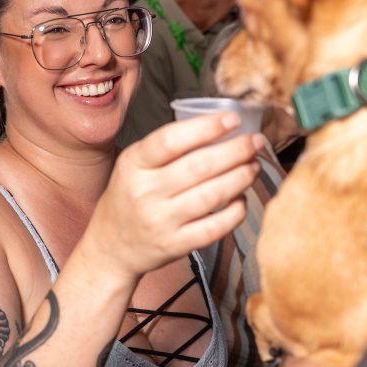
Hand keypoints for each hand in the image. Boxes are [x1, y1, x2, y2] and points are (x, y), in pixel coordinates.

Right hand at [85, 113, 263, 277]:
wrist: (110, 247)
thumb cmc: (129, 198)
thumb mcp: (134, 166)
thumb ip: (166, 148)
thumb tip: (219, 127)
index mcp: (133, 165)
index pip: (170, 140)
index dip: (205, 128)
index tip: (232, 119)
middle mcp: (145, 192)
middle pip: (198, 167)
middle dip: (235, 151)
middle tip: (256, 141)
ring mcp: (160, 221)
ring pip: (211, 196)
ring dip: (240, 178)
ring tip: (254, 166)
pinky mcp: (174, 245)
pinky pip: (214, 228)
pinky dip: (235, 212)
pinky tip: (242, 198)